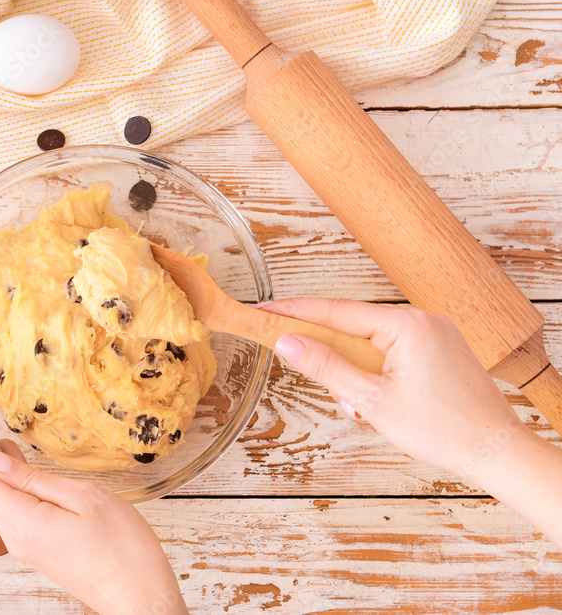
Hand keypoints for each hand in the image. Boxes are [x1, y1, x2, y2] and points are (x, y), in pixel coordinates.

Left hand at [0, 418, 186, 614]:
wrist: (140, 600)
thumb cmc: (124, 551)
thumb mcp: (84, 500)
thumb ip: (34, 479)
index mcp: (23, 520)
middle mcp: (16, 535)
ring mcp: (26, 543)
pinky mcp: (39, 547)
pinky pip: (12, 507)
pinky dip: (6, 480)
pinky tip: (10, 462)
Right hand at [260, 298, 561, 547]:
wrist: (496, 451)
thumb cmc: (442, 429)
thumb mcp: (371, 400)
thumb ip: (326, 367)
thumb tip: (288, 342)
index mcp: (405, 325)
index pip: (335, 311)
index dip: (295, 312)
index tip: (264, 309)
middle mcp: (421, 320)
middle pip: (353, 328)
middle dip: (333, 360)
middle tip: (324, 387)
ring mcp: (434, 334)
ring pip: (372, 343)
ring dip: (356, 373)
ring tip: (363, 409)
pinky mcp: (440, 350)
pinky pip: (392, 351)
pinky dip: (375, 373)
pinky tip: (378, 401)